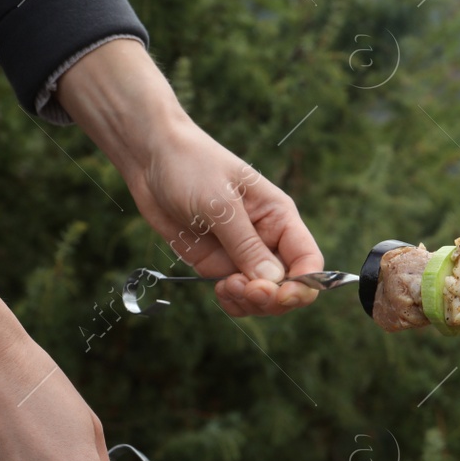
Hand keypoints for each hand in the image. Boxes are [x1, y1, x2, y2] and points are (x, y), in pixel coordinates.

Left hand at [56, 39, 323, 316]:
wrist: (150, 157)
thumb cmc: (191, 166)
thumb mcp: (220, 204)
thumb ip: (246, 245)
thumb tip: (273, 283)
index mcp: (280, 218)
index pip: (308, 261)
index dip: (303, 284)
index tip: (280, 294)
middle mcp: (267, 239)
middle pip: (288, 286)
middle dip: (271, 298)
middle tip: (244, 289)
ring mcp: (241, 254)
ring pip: (262, 297)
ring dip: (250, 303)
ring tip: (226, 288)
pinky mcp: (216, 263)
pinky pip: (236, 295)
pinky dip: (232, 302)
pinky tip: (219, 291)